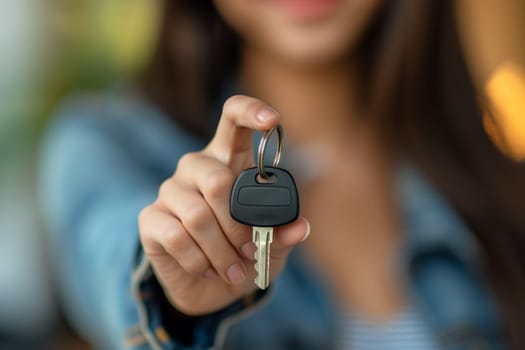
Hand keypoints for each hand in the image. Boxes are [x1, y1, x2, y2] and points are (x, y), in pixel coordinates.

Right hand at [138, 95, 309, 315]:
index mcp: (229, 159)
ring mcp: (170, 190)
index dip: (251, 111)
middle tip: (250, 252)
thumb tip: (300, 227)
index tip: (272, 120)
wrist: (210, 286)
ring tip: (233, 270)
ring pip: (197, 216)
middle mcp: (196, 167)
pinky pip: (177, 237)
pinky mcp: (151, 218)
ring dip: (222, 252)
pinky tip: (207, 268)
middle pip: (216, 180)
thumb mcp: (271, 244)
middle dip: (238, 226)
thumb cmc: (243, 253)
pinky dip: (199, 261)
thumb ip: (282, 232)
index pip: (232, 118)